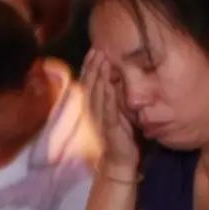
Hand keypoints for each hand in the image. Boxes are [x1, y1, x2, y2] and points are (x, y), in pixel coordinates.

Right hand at [83, 48, 138, 175]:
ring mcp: (100, 119)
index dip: (90, 66)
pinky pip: (108, 109)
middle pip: (90, 84)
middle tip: (97, 49)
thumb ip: (113, 97)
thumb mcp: (116, 112)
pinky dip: (108, 96)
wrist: (119, 160)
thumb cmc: (119, 135)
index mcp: (94, 106)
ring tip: (102, 60)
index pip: (89, 82)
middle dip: (93, 66)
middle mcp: (93, 111)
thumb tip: (117, 79)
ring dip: (98, 76)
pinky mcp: (110, 128)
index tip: (94, 50)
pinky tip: (109, 84)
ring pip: (96, 94)